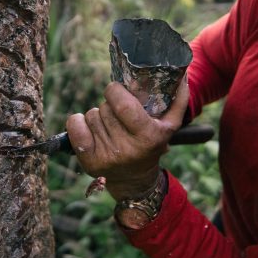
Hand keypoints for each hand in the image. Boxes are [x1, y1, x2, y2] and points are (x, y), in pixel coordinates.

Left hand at [66, 76, 188, 200]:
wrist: (135, 180)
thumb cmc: (151, 143)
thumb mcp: (169, 125)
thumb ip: (178, 100)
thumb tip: (182, 76)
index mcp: (149, 136)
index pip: (123, 104)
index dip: (115, 91)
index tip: (116, 90)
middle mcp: (127, 149)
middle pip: (105, 108)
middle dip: (108, 105)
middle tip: (117, 115)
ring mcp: (107, 157)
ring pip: (91, 116)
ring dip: (97, 116)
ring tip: (108, 127)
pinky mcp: (90, 162)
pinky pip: (75, 127)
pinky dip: (77, 122)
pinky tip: (88, 128)